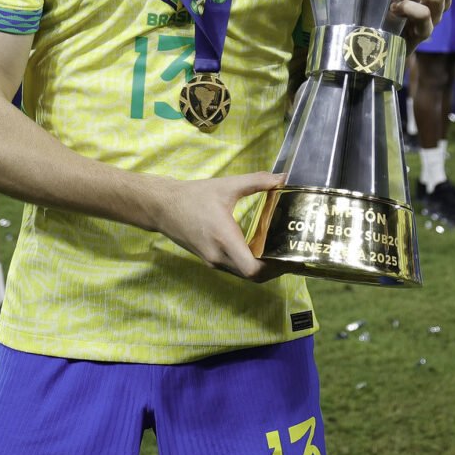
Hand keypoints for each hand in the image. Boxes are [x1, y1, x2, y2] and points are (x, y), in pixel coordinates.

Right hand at [153, 171, 283, 279]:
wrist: (162, 207)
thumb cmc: (193, 196)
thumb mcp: (227, 185)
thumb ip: (257, 181)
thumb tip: (283, 178)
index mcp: (224, 239)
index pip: (252, 269)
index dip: (274, 269)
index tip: (291, 258)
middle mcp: (218, 256)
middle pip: (252, 276)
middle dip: (274, 270)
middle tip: (292, 257)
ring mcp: (212, 261)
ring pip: (243, 274)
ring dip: (262, 269)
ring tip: (280, 254)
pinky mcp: (209, 259)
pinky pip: (234, 268)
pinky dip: (249, 264)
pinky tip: (260, 250)